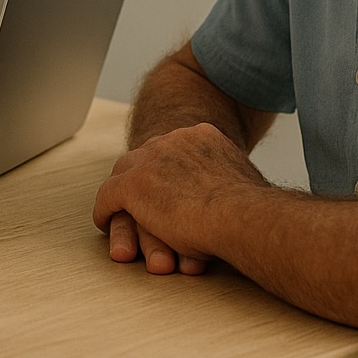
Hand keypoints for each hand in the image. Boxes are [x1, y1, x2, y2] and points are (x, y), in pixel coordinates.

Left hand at [91, 122, 266, 274]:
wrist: (243, 216)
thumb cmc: (252, 209)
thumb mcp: (244, 179)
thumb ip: (229, 178)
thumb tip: (235, 191)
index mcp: (201, 135)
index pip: (170, 150)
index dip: (164, 171)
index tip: (165, 188)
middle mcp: (173, 140)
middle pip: (144, 158)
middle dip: (141, 181)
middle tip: (140, 202)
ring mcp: (150, 160)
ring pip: (124, 176)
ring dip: (123, 198)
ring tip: (120, 213)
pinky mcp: (133, 185)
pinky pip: (108, 196)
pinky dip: (106, 211)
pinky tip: (105, 222)